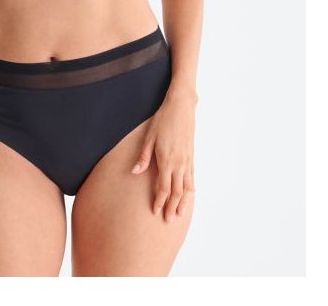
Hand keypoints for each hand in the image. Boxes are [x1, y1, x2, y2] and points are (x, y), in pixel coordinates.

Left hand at [130, 87, 196, 222]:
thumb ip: (143, 157)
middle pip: (176, 191)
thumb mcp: (149, 136)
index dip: (159, 201)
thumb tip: (135, 172)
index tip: (156, 212)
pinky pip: (192, 176)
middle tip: (168, 220)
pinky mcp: (191, 155)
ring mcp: (187, 159)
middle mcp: (179, 163)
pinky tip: (190, 193)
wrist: (181, 106)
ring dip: (183, 201)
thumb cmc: (163, 119)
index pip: (163, 187)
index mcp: (166, 159)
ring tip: (179, 214)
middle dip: (171, 206)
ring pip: (186, 186)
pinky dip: (191, 187)